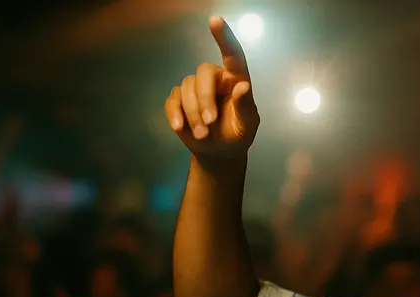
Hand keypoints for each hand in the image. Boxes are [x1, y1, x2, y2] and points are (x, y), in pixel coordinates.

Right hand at [164, 16, 258, 159]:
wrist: (220, 153)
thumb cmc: (238, 135)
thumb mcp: (247, 125)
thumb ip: (246, 106)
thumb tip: (243, 86)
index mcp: (236, 80)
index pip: (232, 56)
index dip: (224, 38)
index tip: (215, 20)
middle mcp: (215, 79)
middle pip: (203, 74)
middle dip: (204, 100)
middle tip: (209, 123)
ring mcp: (195, 89)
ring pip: (186, 89)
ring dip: (193, 114)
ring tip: (203, 135)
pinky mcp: (179, 101)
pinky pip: (172, 101)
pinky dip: (176, 114)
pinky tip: (181, 128)